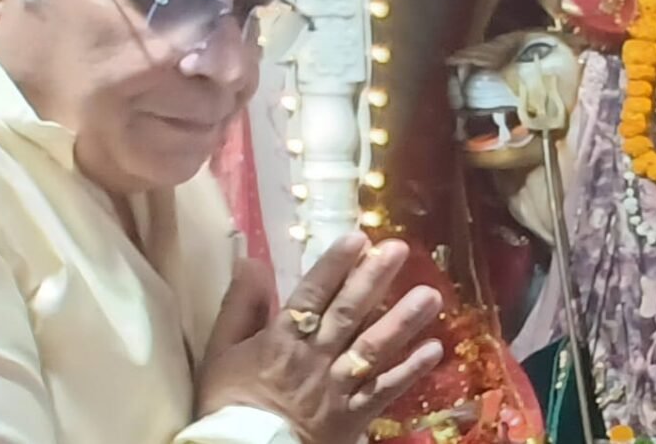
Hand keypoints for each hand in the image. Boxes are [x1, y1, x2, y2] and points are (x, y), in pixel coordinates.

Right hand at [195, 234, 443, 443]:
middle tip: (399, 250)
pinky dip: (410, 371)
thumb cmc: (229, 403)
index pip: (311, 295)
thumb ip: (240, 306)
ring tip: (430, 295)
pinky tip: (434, 348)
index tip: (358, 239)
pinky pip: (386, 391)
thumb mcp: (222, 351)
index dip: (335, 265)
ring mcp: (338, 388)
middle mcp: (314, 359)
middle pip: (347, 314)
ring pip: (373, 349)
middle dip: (374, 280)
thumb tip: (252, 260)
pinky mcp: (354, 415)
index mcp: (281, 341)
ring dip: (403, 321)